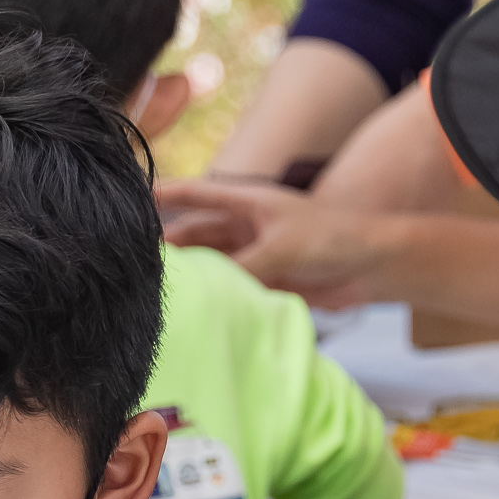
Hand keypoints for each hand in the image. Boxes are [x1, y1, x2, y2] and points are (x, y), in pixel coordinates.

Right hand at [152, 177, 380, 307]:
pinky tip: (190, 306)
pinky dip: (210, 294)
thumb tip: (204, 288)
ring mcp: (252, 252)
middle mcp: (244, 225)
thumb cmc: (332, 238)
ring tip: (157, 288)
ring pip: (208, 262)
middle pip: (194, 233)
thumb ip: (242, 266)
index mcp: (248, 200)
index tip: (128, 197)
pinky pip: (227, 285)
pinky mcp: (262, 278)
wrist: (371, 266)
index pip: (195, 193)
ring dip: (189, 274)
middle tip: (134, 262)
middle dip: (167, 245)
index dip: (162, 194)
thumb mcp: (281, 249)